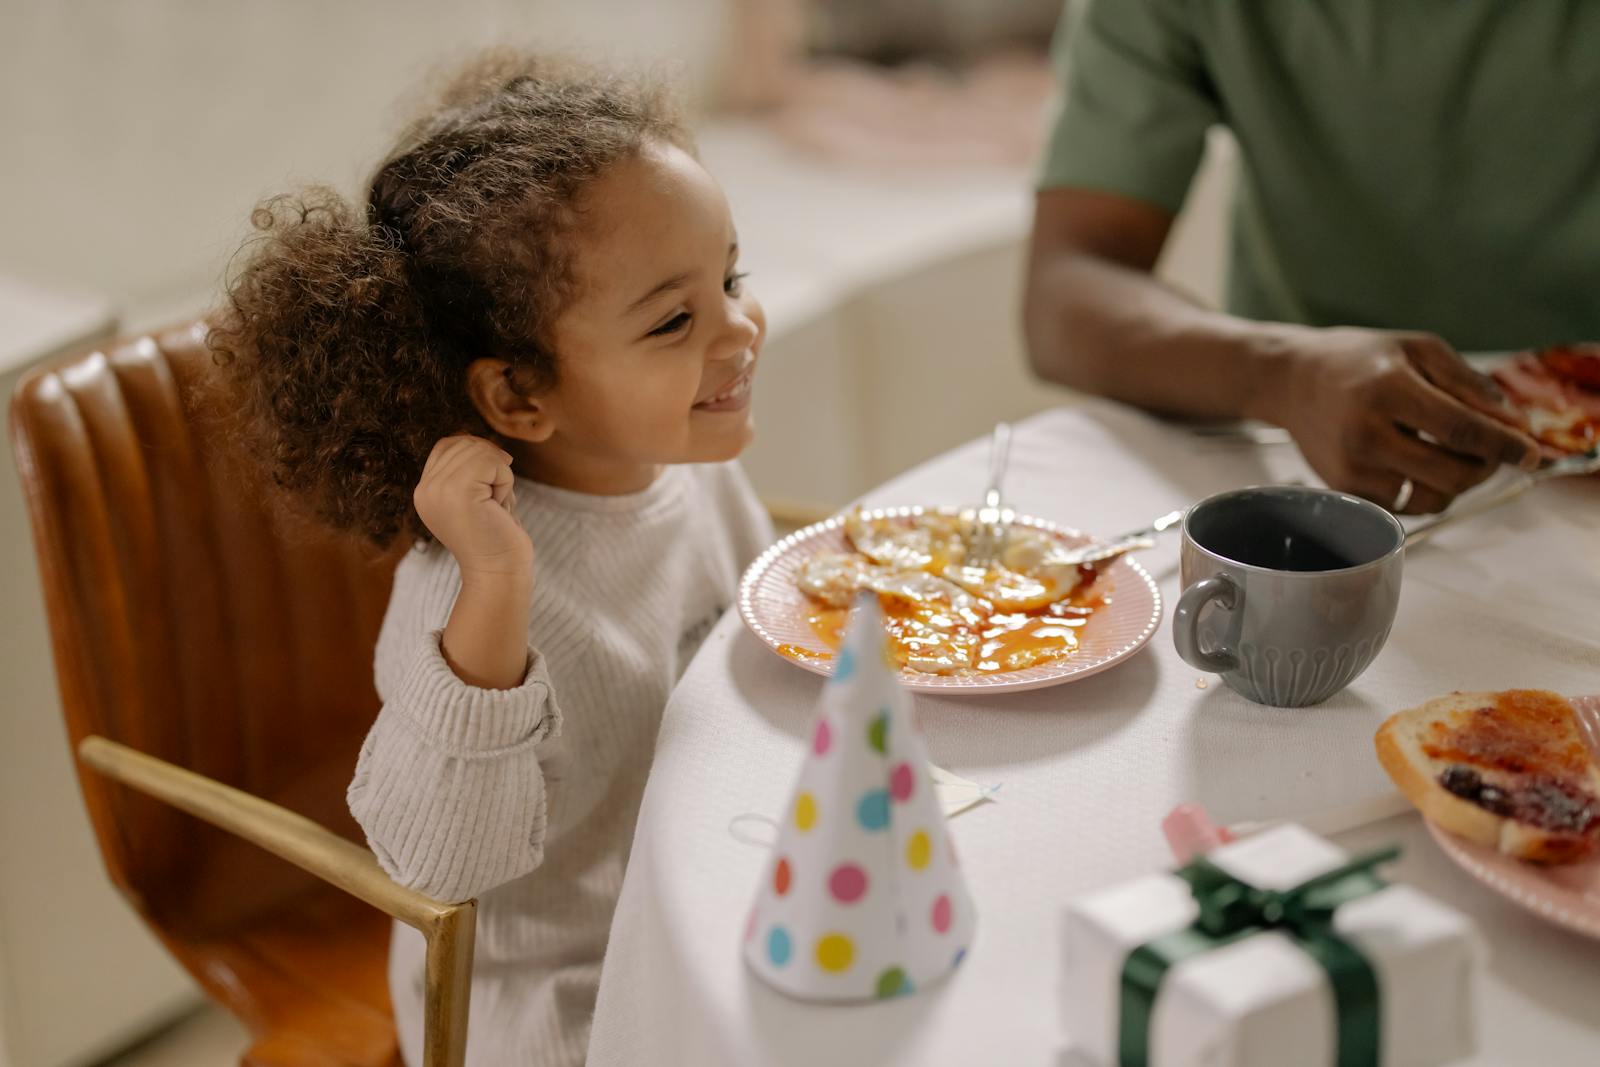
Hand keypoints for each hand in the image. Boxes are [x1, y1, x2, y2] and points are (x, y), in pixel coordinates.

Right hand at [413, 435, 532, 579]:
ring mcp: (438, 490)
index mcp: (424, 491)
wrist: (498, 572)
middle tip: (494, 501)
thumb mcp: (475, 497)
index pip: (447, 445)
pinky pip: (493, 463)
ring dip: (500, 475)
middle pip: (465, 443)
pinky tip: (498, 508)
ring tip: (494, 505)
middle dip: (492, 465)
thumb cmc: (496, 536)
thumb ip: (469, 470)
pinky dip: (506, 482)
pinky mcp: (458, 492)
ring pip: (480, 451)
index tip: (492, 480)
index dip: (477, 452)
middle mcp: (424, 490)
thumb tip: (484, 442)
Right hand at [1277, 329, 1540, 513]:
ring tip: (1454, 458)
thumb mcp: (1417, 349)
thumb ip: (1468, 382)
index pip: (1460, 429)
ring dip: (1457, 484)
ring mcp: (1351, 466)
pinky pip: (1404, 506)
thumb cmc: (1361, 360)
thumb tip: (1513, 423)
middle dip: (1486, 467)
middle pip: (1451, 473)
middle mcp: (1365, 433)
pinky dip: (1424, 491)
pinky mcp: (1343, 488)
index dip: (1504, 445)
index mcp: (1387, 389)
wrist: (1292, 381)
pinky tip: (1418, 465)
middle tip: (1492, 451)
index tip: (1532, 453)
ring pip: (1431, 499)